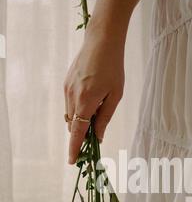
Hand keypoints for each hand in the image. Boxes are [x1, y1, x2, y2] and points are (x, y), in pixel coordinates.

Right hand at [64, 28, 124, 163]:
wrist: (101, 40)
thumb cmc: (113, 67)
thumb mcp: (115, 95)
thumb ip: (105, 117)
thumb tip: (98, 136)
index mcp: (86, 101)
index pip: (77, 131)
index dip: (74, 148)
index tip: (73, 161)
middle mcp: (72, 96)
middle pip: (73, 125)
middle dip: (81, 133)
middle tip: (95, 135)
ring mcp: (67, 89)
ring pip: (71, 114)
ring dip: (81, 120)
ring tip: (97, 109)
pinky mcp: (66, 82)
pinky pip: (70, 103)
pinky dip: (78, 108)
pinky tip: (92, 97)